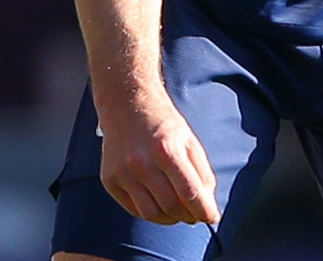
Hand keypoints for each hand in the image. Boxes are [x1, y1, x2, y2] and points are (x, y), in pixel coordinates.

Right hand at [97, 95, 220, 226]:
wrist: (126, 104)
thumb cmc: (162, 123)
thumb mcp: (189, 140)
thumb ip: (201, 173)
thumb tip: (206, 205)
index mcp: (166, 149)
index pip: (190, 193)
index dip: (205, 211)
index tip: (212, 217)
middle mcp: (141, 162)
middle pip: (171, 207)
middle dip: (189, 216)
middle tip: (195, 214)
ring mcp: (122, 172)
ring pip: (151, 214)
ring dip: (170, 219)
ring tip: (178, 211)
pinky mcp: (109, 179)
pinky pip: (134, 209)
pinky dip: (150, 212)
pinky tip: (158, 202)